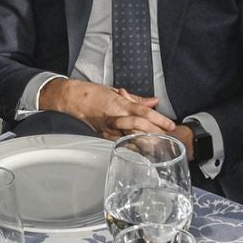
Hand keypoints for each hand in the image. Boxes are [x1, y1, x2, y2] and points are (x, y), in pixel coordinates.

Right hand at [38, 77, 177, 138]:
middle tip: (170, 138)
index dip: (158, 119)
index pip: (143, 112)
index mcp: (119, 104)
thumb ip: (136, 99)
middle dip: (156, 134)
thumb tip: (153, 102)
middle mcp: (115, 118)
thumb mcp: (115, 91)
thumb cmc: (92, 93)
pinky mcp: (104, 136)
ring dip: (147, 142)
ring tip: (160, 146)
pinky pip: (122, 143)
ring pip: (132, 138)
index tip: (170, 125)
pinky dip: (134, 146)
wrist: (71, 99)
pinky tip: (143, 151)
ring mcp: (109, 129)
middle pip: (140, 127)